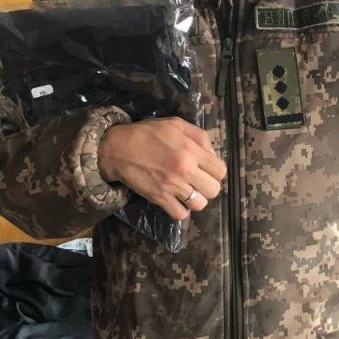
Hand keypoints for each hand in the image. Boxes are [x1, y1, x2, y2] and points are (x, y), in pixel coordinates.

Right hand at [98, 117, 226, 221]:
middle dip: (207, 186)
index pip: (220, 171)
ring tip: (186, 192)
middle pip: (214, 190)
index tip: (205, 170)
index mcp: (191, 151)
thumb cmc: (147, 133)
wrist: (118, 148)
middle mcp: (185, 170)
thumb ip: (199, 136)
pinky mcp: (159, 198)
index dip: (215, 171)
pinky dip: (180, 210)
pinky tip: (176, 201)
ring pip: (199, 204)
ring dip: (195, 200)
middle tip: (196, 181)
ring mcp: (172, 186)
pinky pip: (181, 214)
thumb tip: (212, 153)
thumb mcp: (176, 124)